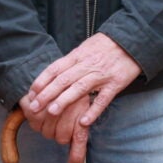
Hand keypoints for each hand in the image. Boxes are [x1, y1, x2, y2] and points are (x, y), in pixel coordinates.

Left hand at [22, 34, 141, 162]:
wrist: (132, 40)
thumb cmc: (106, 45)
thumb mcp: (85, 47)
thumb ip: (71, 60)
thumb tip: (54, 72)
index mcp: (78, 55)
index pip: (56, 68)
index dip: (42, 81)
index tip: (31, 93)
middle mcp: (87, 65)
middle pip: (64, 79)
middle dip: (47, 94)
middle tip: (34, 107)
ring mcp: (101, 75)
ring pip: (80, 88)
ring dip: (64, 100)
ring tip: (52, 112)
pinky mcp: (116, 84)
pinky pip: (103, 99)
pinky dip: (93, 110)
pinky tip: (84, 121)